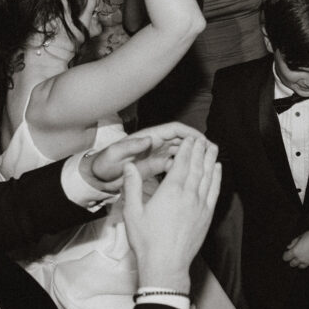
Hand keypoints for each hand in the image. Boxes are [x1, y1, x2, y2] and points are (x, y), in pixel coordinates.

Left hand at [80, 122, 203, 192]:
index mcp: (148, 137)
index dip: (191, 133)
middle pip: (181, 139)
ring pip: (179, 151)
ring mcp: (155, 154)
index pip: (174, 130)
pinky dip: (184, 166)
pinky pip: (173, 163)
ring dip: (193, 154)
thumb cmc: (104, 165)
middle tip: (212, 152)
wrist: (96, 178)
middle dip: (197, 143)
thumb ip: (131, 146)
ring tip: (207, 162)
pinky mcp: (154, 166)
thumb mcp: (115, 154)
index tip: (204, 141)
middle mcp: (154, 143)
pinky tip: (192, 174)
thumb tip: (150, 138)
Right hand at [122, 135, 221, 291]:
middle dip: (199, 150)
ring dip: (210, 159)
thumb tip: (129, 166)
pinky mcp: (207, 216)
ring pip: (208, 176)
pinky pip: (215, 191)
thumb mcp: (132, 212)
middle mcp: (189, 195)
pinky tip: (218, 169)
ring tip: (212, 147)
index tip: (189, 139)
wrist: (166, 265)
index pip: (182, 163)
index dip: (187, 149)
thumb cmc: (147, 241)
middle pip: (197, 166)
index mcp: (171, 191)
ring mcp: (200, 205)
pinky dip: (217, 178)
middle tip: (202, 138)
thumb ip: (132, 186)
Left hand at [282, 229, 308, 268]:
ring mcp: (308, 262)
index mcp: (295, 251)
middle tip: (294, 256)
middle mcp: (301, 258)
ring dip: (300, 263)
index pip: (286, 258)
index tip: (287, 253)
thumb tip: (289, 247)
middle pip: (292, 264)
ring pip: (300, 266)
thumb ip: (294, 242)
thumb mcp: (301, 236)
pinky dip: (308, 261)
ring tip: (302, 257)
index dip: (286, 255)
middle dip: (292, 260)